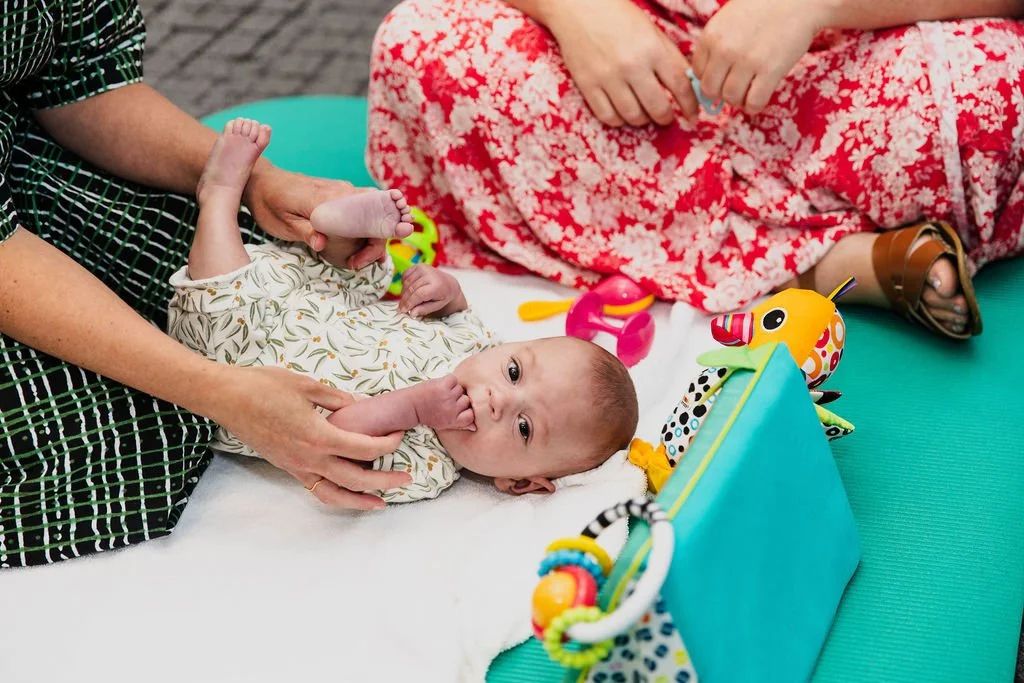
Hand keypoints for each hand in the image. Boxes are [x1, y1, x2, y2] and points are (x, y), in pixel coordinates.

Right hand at [207, 364, 407, 509]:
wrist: (226, 398)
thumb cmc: (263, 387)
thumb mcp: (307, 385)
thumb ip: (337, 399)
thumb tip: (359, 406)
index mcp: (319, 436)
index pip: (364, 449)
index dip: (387, 444)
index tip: (398, 435)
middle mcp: (309, 458)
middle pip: (356, 478)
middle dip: (386, 481)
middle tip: (407, 478)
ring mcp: (296, 466)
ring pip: (334, 494)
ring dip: (360, 500)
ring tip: (381, 503)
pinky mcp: (287, 468)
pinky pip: (316, 489)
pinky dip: (336, 495)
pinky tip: (347, 493)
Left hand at [242, 164, 385, 268]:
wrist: (263, 181)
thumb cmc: (269, 203)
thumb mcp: (282, 224)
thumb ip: (304, 232)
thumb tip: (321, 244)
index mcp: (329, 199)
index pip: (365, 221)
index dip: (369, 246)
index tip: (355, 263)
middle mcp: (342, 191)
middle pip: (375, 217)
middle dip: (375, 244)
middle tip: (357, 264)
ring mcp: (343, 190)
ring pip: (371, 213)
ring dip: (372, 236)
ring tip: (362, 259)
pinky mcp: (340, 193)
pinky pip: (361, 210)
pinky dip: (365, 228)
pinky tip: (363, 245)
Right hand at [398, 265, 466, 317]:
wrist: (448, 283)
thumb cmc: (442, 296)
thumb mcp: (437, 306)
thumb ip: (424, 309)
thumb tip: (412, 313)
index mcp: (437, 286)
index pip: (419, 294)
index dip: (409, 303)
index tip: (403, 310)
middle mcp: (430, 274)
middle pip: (411, 289)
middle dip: (404, 300)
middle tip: (401, 308)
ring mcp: (423, 268)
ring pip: (406, 283)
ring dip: (403, 293)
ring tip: (406, 300)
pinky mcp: (418, 265)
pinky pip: (405, 275)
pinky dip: (404, 283)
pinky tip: (408, 289)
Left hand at [413, 375, 474, 431]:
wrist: (411, 407)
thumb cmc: (428, 415)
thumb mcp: (444, 424)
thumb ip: (461, 424)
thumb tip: (475, 426)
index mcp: (453, 420)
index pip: (471, 415)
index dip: (467, 410)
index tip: (459, 409)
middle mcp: (452, 409)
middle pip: (467, 400)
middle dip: (459, 399)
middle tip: (446, 400)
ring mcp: (448, 397)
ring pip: (461, 389)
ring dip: (453, 389)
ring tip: (442, 393)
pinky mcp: (442, 385)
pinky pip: (454, 379)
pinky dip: (448, 380)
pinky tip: (440, 386)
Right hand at [543, 0, 697, 126]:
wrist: (579, 7)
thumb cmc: (619, 17)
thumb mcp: (652, 32)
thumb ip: (669, 58)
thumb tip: (687, 87)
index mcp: (653, 49)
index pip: (680, 86)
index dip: (690, 106)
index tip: (692, 116)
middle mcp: (633, 65)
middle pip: (658, 108)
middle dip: (665, 117)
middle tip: (665, 117)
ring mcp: (608, 76)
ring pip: (633, 116)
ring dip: (642, 120)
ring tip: (643, 114)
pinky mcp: (588, 84)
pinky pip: (608, 116)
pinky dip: (618, 120)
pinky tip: (621, 113)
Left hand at [691, 0, 827, 115]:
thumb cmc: (763, 8)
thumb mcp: (728, 19)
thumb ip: (715, 44)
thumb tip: (708, 77)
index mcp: (711, 35)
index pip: (698, 73)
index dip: (711, 78)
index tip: (724, 76)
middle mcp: (725, 49)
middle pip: (710, 90)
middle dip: (721, 93)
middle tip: (736, 87)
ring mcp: (747, 61)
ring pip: (731, 98)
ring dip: (739, 101)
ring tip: (749, 91)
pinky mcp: (770, 70)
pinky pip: (754, 102)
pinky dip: (754, 106)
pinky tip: (759, 98)